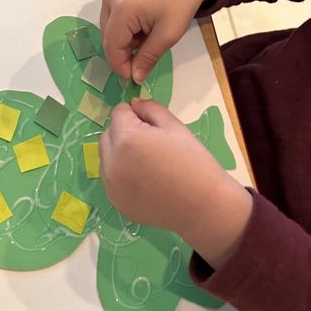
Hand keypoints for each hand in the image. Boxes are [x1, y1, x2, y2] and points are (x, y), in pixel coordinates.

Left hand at [99, 99, 251, 267]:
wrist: (203, 206)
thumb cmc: (193, 162)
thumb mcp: (175, 126)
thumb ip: (150, 108)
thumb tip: (133, 105)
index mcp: (126, 139)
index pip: (118, 113)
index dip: (136, 114)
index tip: (154, 127)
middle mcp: (111, 162)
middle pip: (108, 134)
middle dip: (124, 132)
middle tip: (151, 143)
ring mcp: (111, 186)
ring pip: (107, 157)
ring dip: (120, 154)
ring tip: (149, 163)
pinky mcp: (116, 202)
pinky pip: (112, 179)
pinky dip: (122, 175)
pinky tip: (146, 181)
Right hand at [100, 0, 221, 81]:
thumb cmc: (182, 2)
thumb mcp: (168, 35)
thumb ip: (147, 57)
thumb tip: (135, 78)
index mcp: (122, 7)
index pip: (112, 46)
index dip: (120, 65)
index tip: (133, 77)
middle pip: (108, 37)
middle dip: (124, 51)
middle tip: (147, 53)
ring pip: (109, 28)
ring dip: (125, 39)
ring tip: (148, 33)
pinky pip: (112, 16)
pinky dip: (124, 26)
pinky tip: (142, 23)